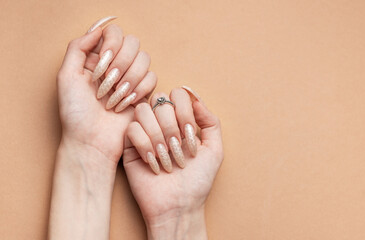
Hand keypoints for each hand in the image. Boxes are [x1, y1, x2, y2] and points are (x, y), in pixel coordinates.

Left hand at [49, 17, 155, 239]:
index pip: (114, 33)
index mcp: (96, 58)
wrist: (92, 142)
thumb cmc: (76, 114)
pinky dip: (139, 91)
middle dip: (120, 65)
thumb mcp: (66, 76)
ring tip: (113, 99)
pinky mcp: (144, 93)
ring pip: (145, 60)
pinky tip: (126, 104)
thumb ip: (78, 46)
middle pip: (133, 43)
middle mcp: (116, 65)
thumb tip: (99, 28)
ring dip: (128, 80)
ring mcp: (131, 79)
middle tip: (105, 85)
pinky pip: (152, 78)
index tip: (100, 66)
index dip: (111, 46)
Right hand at [123, 87, 222, 238]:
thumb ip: (210, 121)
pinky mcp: (129, 146)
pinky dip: (145, 145)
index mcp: (181, 121)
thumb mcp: (214, 150)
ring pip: (144, 111)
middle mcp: (162, 123)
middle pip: (160, 100)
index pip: (178, 94)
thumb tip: (194, 97)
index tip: (190, 136)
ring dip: (158, 136)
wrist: (178, 206)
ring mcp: (145, 132)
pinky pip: (132, 129)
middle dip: (172, 127)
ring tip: (166, 158)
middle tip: (179, 150)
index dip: (184, 111)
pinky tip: (153, 163)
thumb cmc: (197, 181)